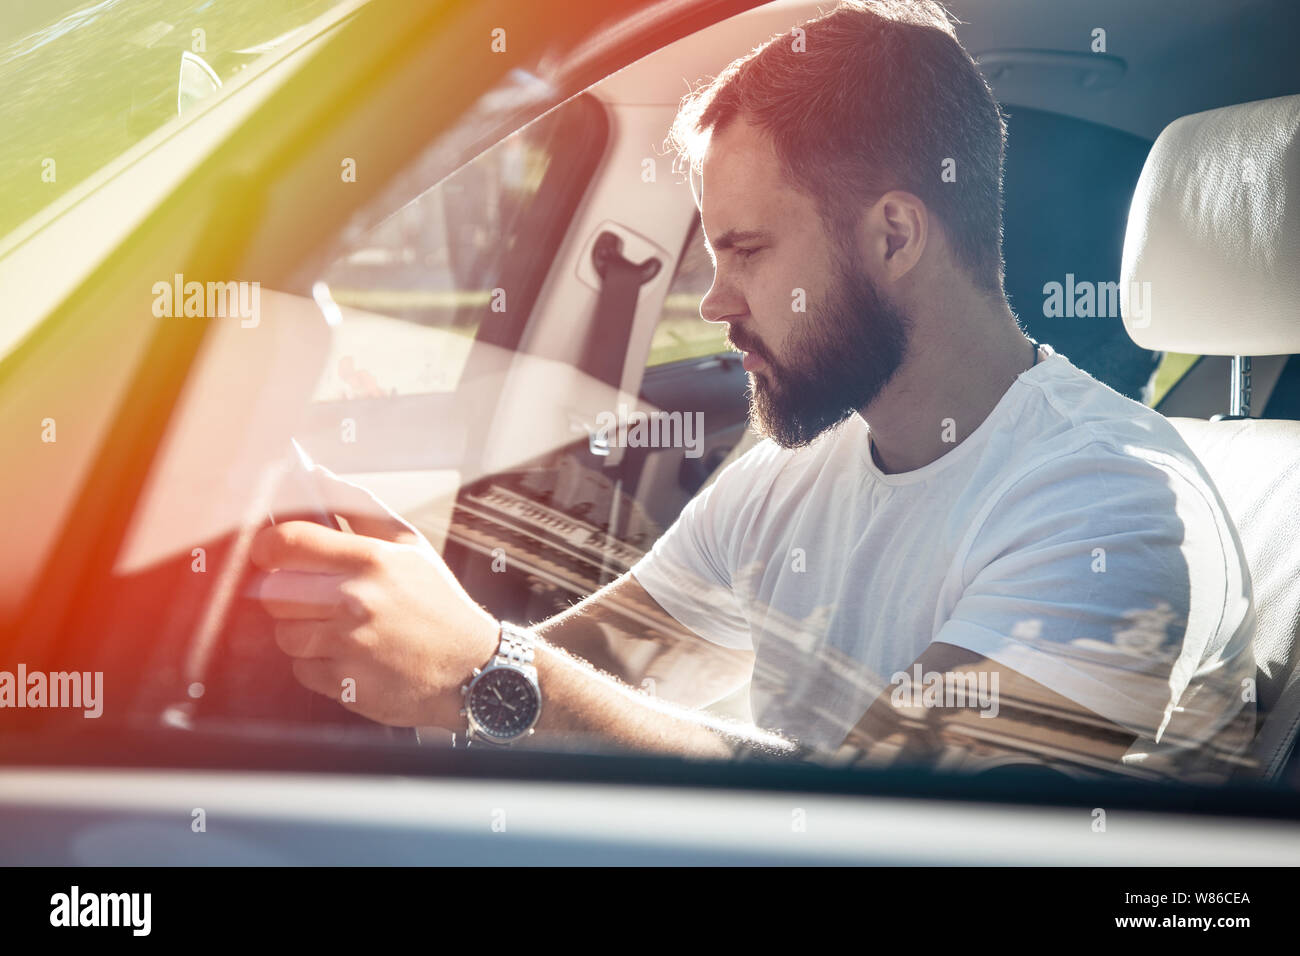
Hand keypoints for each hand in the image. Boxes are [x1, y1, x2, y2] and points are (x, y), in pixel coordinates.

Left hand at [249, 465, 498, 728]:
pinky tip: (350, 655)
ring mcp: (350, 645)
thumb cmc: (436, 601)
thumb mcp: (409, 544)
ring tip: (339, 628)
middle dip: (286, 593)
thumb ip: (359, 507)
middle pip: (274, 591)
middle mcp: (356, 601)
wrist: (470, 667)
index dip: (267, 546)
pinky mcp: (346, 683)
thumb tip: (317, 475)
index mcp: (371, 560)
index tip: (270, 552)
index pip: (287, 543)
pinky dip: (318, 664)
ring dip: (302, 631)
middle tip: (312, 595)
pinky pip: (301, 669)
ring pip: (284, 634)